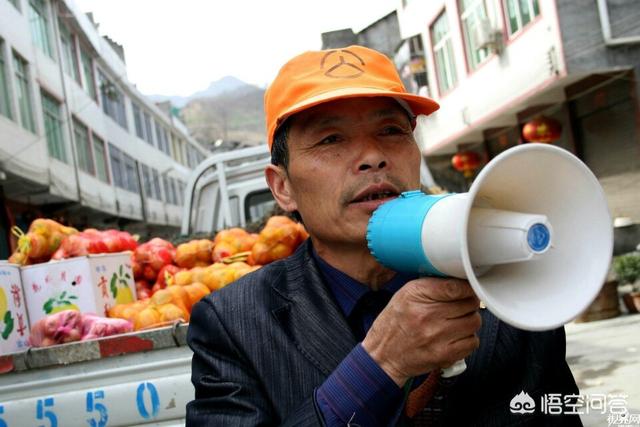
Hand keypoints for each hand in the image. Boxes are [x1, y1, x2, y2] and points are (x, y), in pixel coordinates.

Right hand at [361, 278, 480, 385]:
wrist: (383, 355)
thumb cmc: (394, 323)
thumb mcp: (404, 294)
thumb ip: (431, 285)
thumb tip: (460, 280)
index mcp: (416, 295)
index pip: (455, 287)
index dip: (467, 286)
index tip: (468, 288)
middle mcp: (427, 315)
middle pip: (469, 303)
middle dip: (467, 303)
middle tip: (459, 306)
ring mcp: (437, 336)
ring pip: (474, 322)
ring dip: (469, 320)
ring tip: (456, 322)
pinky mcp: (444, 355)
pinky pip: (472, 342)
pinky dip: (467, 339)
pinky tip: (455, 336)